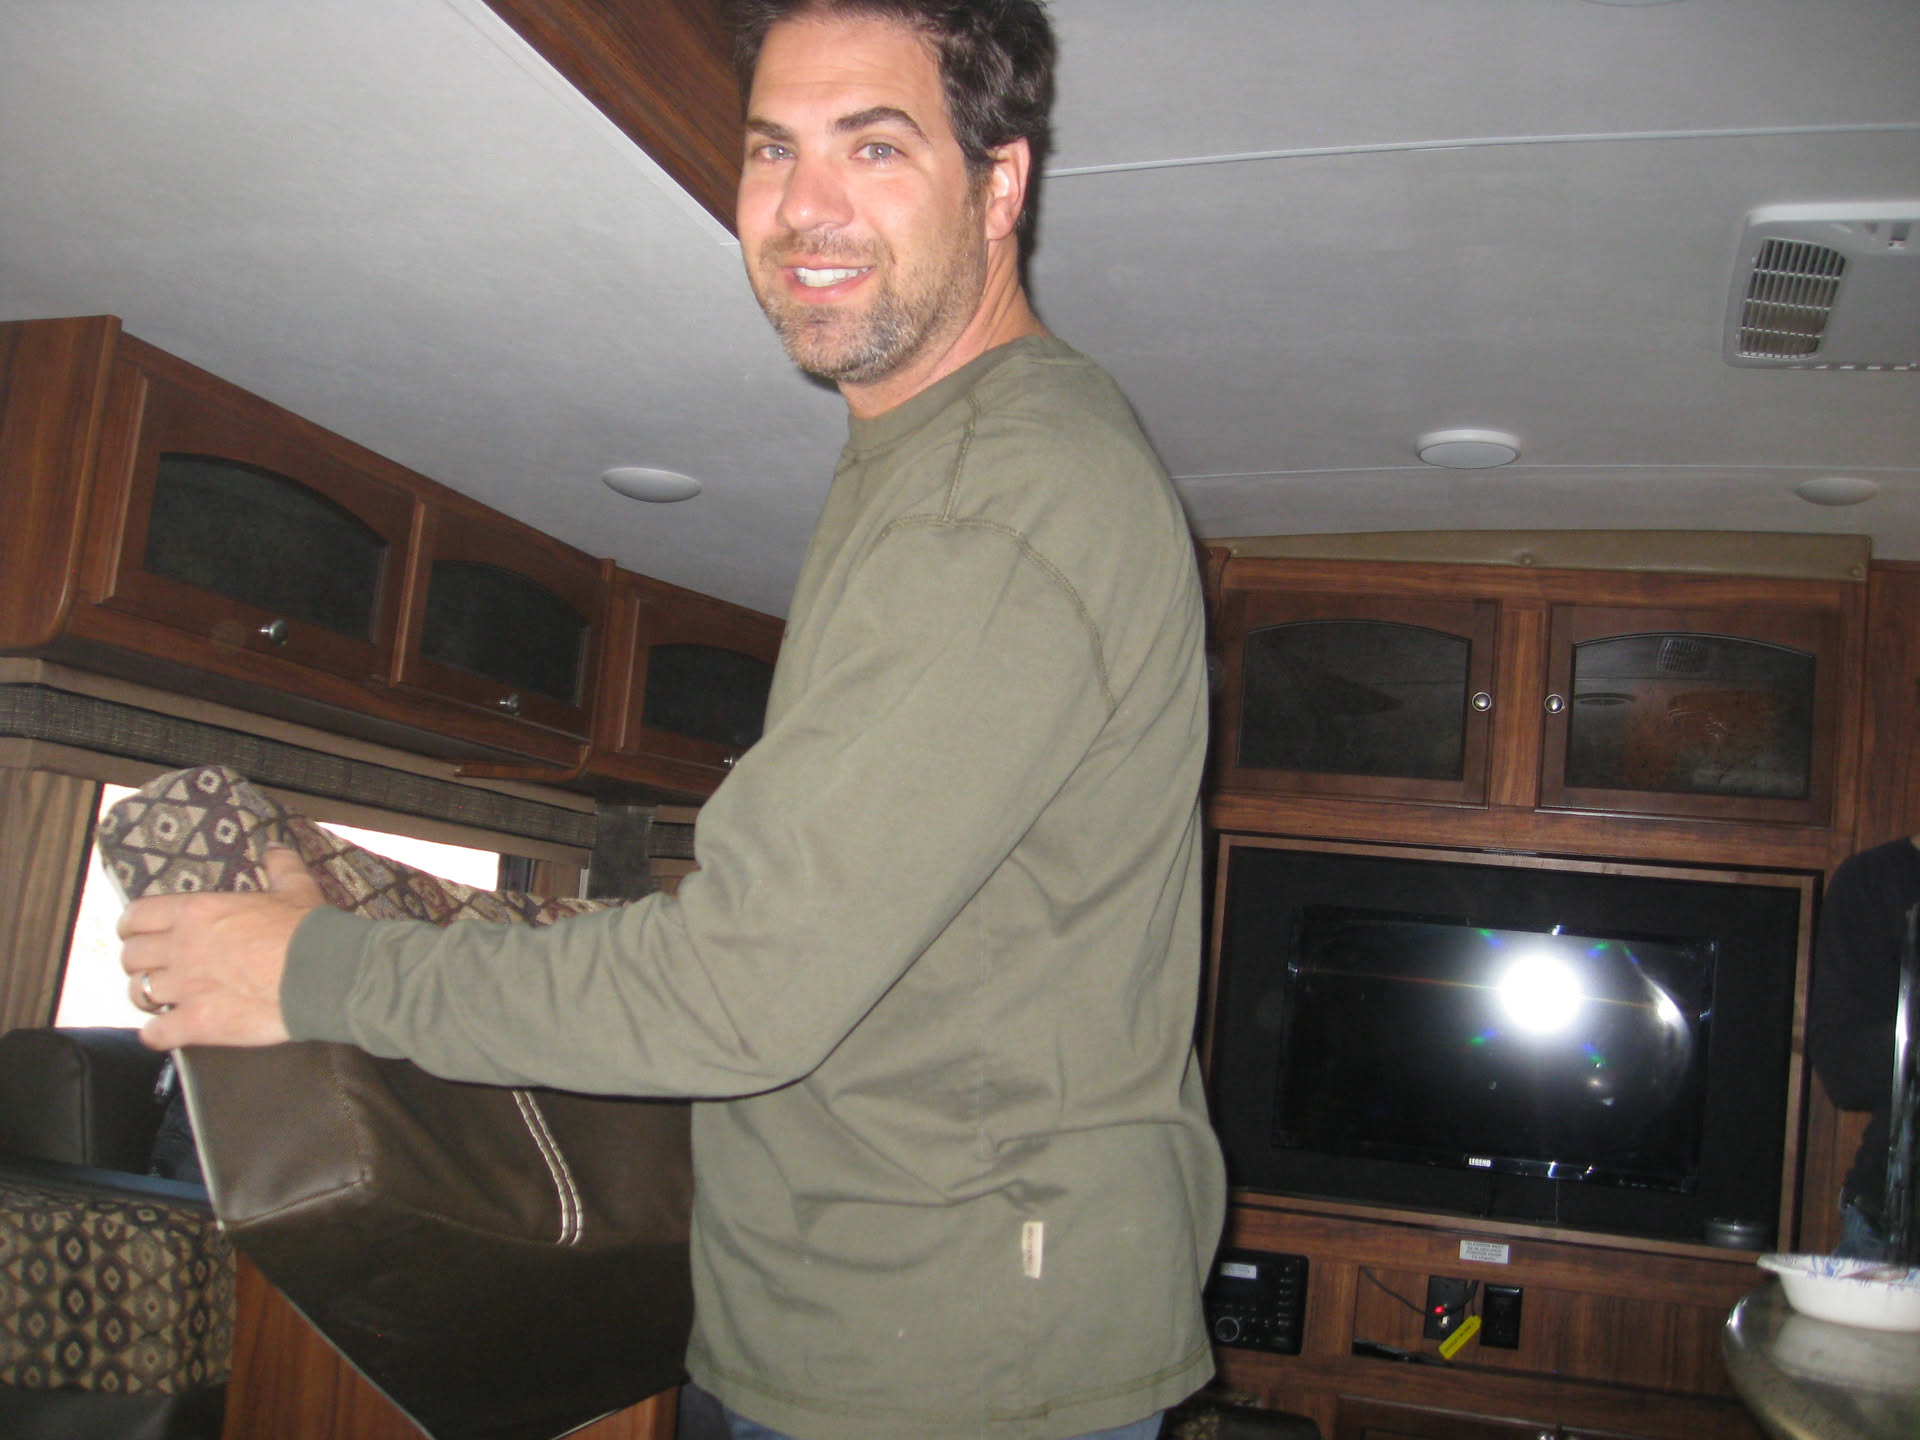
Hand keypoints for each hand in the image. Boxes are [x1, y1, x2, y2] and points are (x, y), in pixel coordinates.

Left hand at [118, 846, 323, 1050]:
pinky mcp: (196, 1023)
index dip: (132, 926)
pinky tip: (169, 1030)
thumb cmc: (307, 929)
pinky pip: (155, 1033)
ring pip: (138, 994)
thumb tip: (274, 848)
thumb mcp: (295, 887)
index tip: (139, 933)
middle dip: (139, 962)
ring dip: (148, 996)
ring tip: (163, 999)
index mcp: (195, 911)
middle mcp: (180, 948)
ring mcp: (185, 988)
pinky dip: (158, 1033)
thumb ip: (279, 865)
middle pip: (130, 957)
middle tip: (157, 967)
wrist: (324, 973)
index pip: (136, 916)